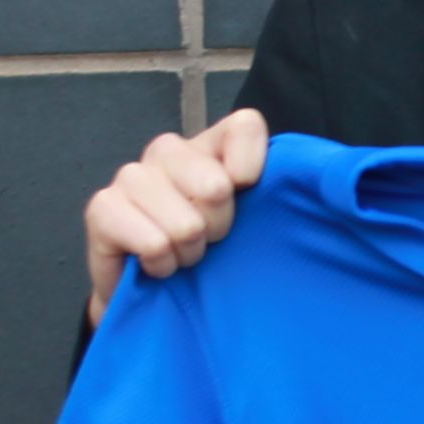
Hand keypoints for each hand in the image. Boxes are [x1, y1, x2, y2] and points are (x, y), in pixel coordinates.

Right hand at [84, 108, 269, 325]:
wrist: (156, 297)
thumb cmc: (209, 257)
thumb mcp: (251, 226)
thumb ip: (278, 195)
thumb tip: (321, 181)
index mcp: (209, 147)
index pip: (245, 126)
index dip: (252, 168)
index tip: (244, 197)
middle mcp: (168, 152)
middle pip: (216, 185)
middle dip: (218, 228)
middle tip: (207, 240)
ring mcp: (131, 176)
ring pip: (185, 222)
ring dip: (188, 252)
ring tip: (181, 255)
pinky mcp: (102, 208)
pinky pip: (152, 242)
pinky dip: (161, 264)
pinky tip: (155, 265)